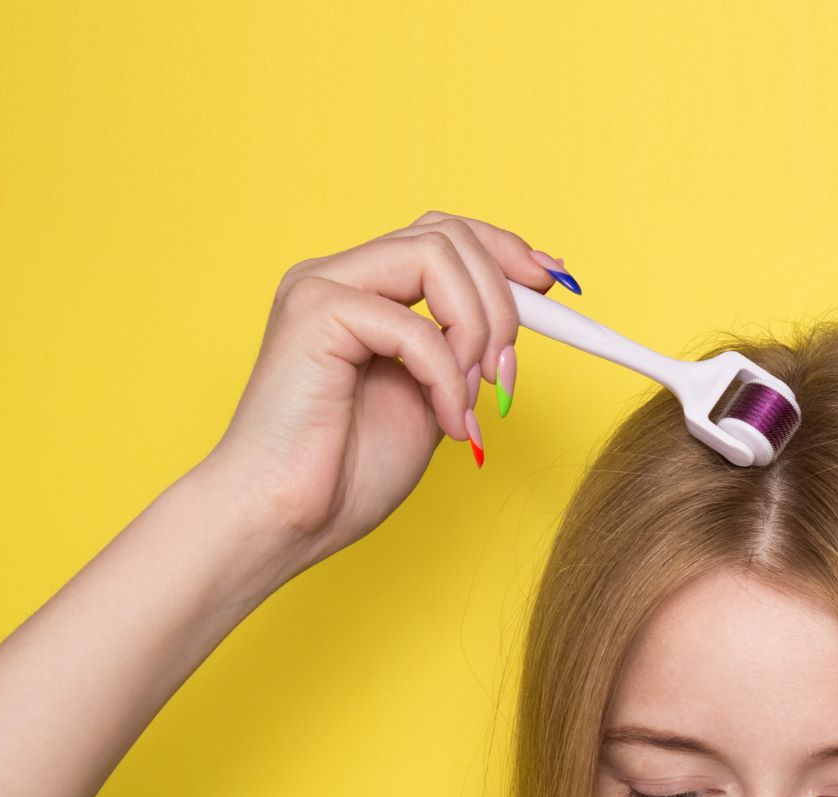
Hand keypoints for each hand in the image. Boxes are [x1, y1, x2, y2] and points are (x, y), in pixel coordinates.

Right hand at [198, 210, 567, 578]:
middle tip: (504, 375)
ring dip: (478, 329)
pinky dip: (447, 377)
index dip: (506, 251)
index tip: (554, 282)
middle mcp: (340, 277)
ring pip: (435, 254)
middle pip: (448, 234)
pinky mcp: (313, 313)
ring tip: (471, 399)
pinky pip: (415, 326)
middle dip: (503, 299)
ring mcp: (321, 287)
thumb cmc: (348, 473)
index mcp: (364, 292)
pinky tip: (445, 422)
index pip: (444, 235)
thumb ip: (467, 349)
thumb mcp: (434, 398)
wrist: (284, 521)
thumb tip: (529, 304)